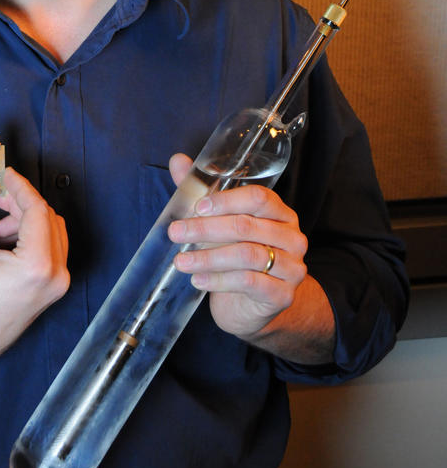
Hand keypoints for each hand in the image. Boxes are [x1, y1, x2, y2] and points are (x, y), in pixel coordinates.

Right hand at [0, 167, 68, 381]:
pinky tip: (1, 241)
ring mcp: (58, 284)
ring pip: (51, 230)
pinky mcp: (54, 288)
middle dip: (19, 201)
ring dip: (24, 218)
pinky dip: (29, 235)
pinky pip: (50, 247)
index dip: (19, 186)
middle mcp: (55, 275)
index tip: (2, 173)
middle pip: (46, 216)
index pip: (36, 208)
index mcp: (36, 266)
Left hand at [167, 154, 307, 342]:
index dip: (226, 200)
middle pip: (247, 226)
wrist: (254, 307)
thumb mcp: (221, 225)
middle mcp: (292, 238)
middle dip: (206, 229)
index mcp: (280, 213)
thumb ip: (202, 194)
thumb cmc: (237, 257)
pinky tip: (198, 280)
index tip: (197, 207)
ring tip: (180, 261)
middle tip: (176, 233)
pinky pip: (249, 283)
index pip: (258, 197)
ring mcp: (292, 267)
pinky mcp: (283, 295)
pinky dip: (219, 281)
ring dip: (208, 257)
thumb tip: (178, 161)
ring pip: (247, 255)